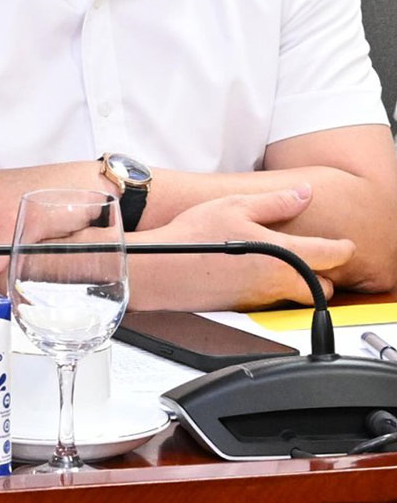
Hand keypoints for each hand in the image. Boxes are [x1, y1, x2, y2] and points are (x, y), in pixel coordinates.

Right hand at [159, 186, 352, 303]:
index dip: (344, 248)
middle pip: (324, 288)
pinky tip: (248, 271)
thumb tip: (303, 194)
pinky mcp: (243, 308)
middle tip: (309, 257)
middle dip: (322, 275)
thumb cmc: (191, 238)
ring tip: (275, 261)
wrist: (159, 270)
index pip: (332, 255)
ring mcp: (261, 299)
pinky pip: (270, 301)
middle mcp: (278, 281)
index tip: (344, 244)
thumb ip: (276, 202)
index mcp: (283, 254)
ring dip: (295, 282)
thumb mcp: (235, 206)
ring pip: (296, 296)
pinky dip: (269, 289)